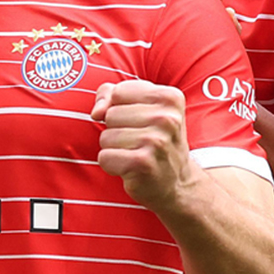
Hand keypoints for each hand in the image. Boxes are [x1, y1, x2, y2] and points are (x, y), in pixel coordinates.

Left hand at [92, 80, 196, 210]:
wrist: (176, 182)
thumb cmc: (154, 140)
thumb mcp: (140, 108)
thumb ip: (111, 95)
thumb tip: (97, 112)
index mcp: (170, 97)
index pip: (118, 91)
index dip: (117, 107)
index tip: (136, 120)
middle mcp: (167, 118)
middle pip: (110, 115)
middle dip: (116, 129)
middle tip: (138, 141)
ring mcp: (157, 141)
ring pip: (105, 136)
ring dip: (114, 148)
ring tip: (136, 154)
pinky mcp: (143, 163)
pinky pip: (104, 157)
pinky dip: (111, 164)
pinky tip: (131, 167)